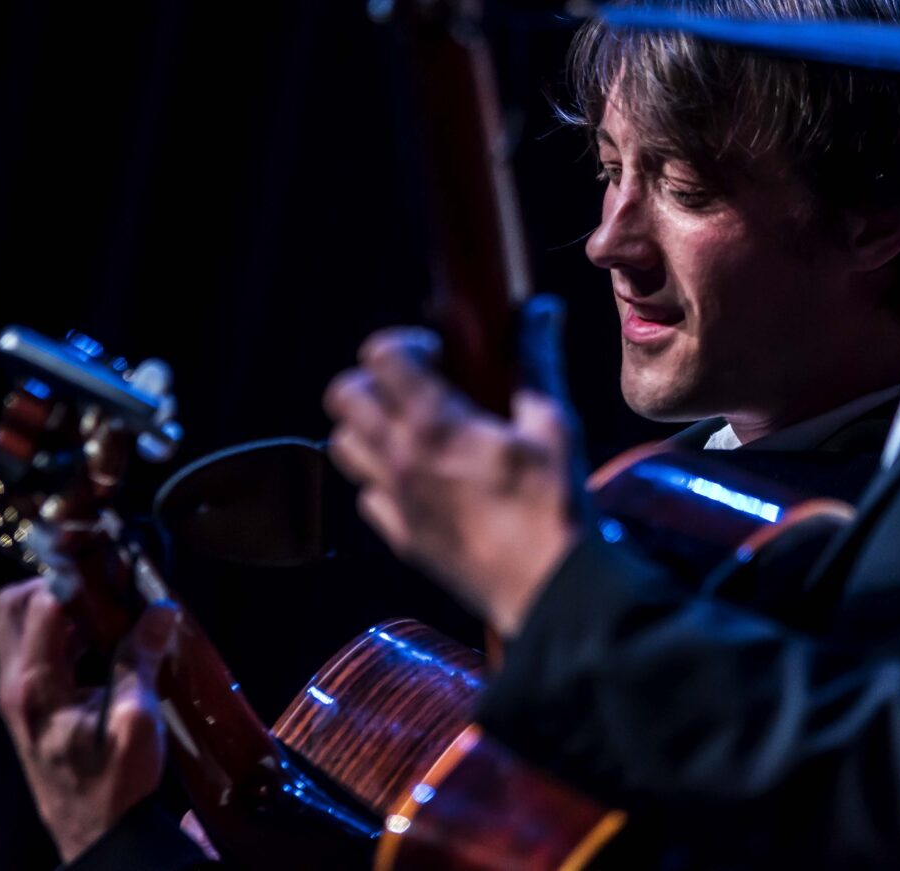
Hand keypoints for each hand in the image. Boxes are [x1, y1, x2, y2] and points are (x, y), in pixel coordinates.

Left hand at [0, 579, 170, 861]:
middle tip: (101, 586)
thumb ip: (140, 661)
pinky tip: (103, 643)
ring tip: (109, 611)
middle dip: (56, 584)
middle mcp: (15, 687)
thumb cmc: (114, 786)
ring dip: (60, 609)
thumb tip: (159, 610)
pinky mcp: (28, 707)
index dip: (78, 578)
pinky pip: (34, 650)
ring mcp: (17, 698)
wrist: (96, 834)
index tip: (113, 567)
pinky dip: (62, 634)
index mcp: (35, 687)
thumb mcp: (135, 721)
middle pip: (13, 607)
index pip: (42, 605)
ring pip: (20, 627)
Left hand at [324, 311, 584, 637]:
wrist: (548, 590)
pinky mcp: (400, 536)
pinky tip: (424, 478)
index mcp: (435, 424)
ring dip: (370, 427)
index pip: (380, 357)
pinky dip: (383, 477)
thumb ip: (537, 361)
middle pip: (344, 396)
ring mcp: (394, 501)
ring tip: (413, 429)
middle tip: (417, 386)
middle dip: (374, 380)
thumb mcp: (554, 424)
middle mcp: (400, 459)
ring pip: (344, 445)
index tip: (437, 352)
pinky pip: (366, 494)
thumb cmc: (555, 506)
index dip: (404, 344)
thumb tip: (541, 309)